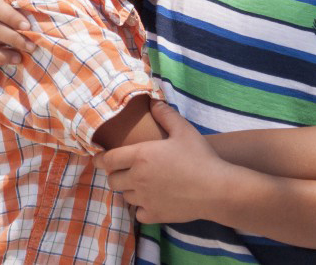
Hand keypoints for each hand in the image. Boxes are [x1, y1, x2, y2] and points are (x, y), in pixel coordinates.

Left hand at [96, 101, 229, 223]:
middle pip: (112, 180)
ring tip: (140, 183)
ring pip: (125, 196)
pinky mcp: (154, 215)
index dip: (100, 158)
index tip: (99, 157)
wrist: (216, 189)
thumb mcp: (183, 129)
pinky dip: (142, 207)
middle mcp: (137, 179)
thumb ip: (165, 114)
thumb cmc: (200, 157)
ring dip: (129, 189)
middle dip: (114, 174)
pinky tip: (152, 200)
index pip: (108, 160)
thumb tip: (153, 101)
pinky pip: (138, 213)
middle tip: (123, 169)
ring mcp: (144, 200)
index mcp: (140, 156)